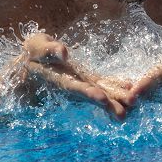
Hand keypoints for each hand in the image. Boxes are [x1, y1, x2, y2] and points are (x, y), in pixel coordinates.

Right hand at [12, 33, 133, 119]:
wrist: (29, 64)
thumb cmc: (32, 53)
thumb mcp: (36, 46)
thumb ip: (50, 50)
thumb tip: (64, 53)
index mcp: (60, 79)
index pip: (76, 88)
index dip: (88, 94)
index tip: (102, 100)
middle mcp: (73, 84)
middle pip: (92, 95)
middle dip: (108, 104)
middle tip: (123, 115)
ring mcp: (81, 83)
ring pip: (100, 92)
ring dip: (115, 100)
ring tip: (132, 106)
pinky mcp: (85, 78)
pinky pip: (102, 82)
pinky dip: (114, 84)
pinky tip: (128, 85)